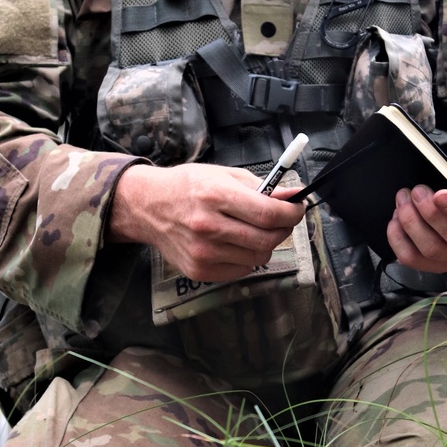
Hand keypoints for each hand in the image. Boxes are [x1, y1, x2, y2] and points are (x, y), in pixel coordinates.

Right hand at [109, 163, 304, 282]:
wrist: (148, 207)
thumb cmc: (188, 186)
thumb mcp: (224, 175)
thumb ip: (261, 187)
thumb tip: (292, 196)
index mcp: (215, 196)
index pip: (268, 214)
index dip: (292, 213)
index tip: (298, 207)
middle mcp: (208, 226)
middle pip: (266, 239)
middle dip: (283, 229)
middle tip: (281, 219)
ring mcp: (202, 253)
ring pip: (258, 258)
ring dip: (265, 244)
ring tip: (254, 230)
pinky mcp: (199, 271)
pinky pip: (241, 270)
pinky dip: (247, 258)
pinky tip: (236, 243)